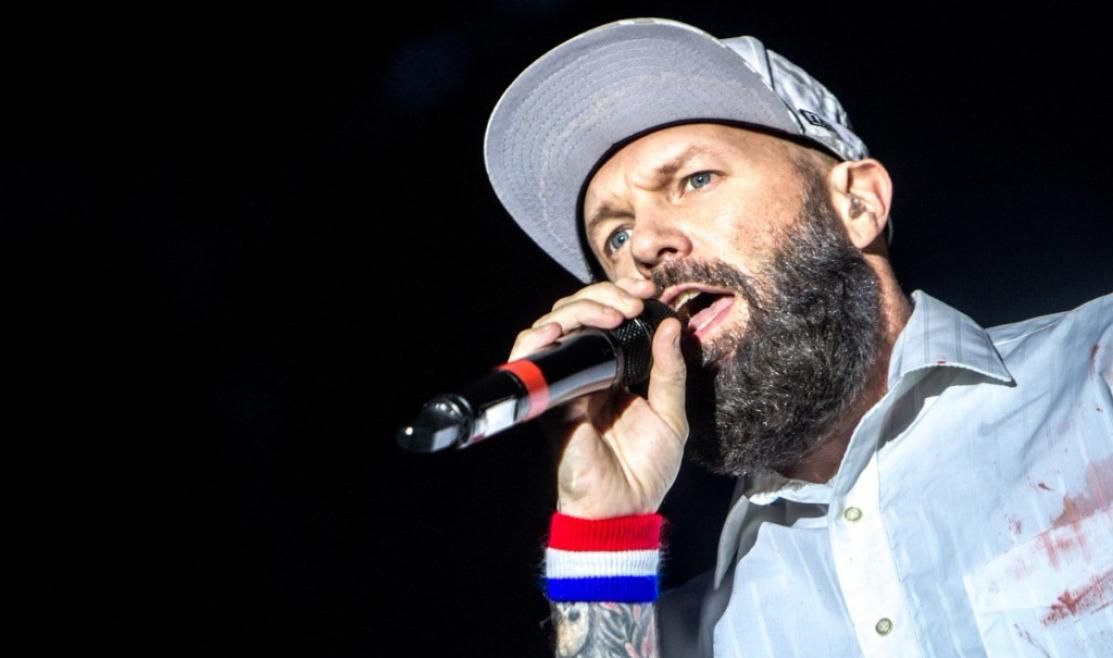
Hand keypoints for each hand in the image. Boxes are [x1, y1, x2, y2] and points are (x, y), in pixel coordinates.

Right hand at [509, 277, 688, 518]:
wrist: (622, 509)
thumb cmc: (645, 469)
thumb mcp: (671, 415)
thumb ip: (670, 371)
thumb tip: (671, 326)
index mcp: (614, 371)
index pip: (605, 317)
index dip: (619, 295)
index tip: (645, 291)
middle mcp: (586, 371)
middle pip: (576, 312)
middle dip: (601, 295)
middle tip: (631, 303)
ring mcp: (565, 384)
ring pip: (553, 326)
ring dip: (577, 310)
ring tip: (609, 316)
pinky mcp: (548, 401)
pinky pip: (532, 363)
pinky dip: (536, 340)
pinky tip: (557, 333)